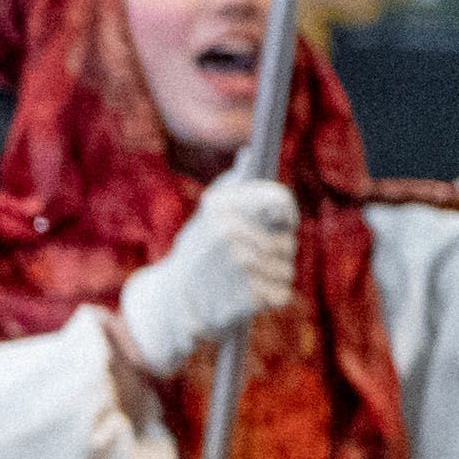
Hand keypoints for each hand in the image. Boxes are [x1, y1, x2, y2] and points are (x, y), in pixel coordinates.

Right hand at [112, 172, 301, 380]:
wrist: (170, 306)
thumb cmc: (195, 256)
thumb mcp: (206, 216)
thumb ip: (233, 186)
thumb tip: (251, 153)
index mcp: (221, 208)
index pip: (279, 200)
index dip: (285, 212)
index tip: (283, 222)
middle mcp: (232, 233)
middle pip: (287, 240)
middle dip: (275, 251)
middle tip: (246, 261)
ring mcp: (242, 265)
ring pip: (286, 268)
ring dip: (272, 276)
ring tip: (242, 280)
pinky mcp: (250, 296)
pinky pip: (281, 292)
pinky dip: (269, 297)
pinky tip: (246, 297)